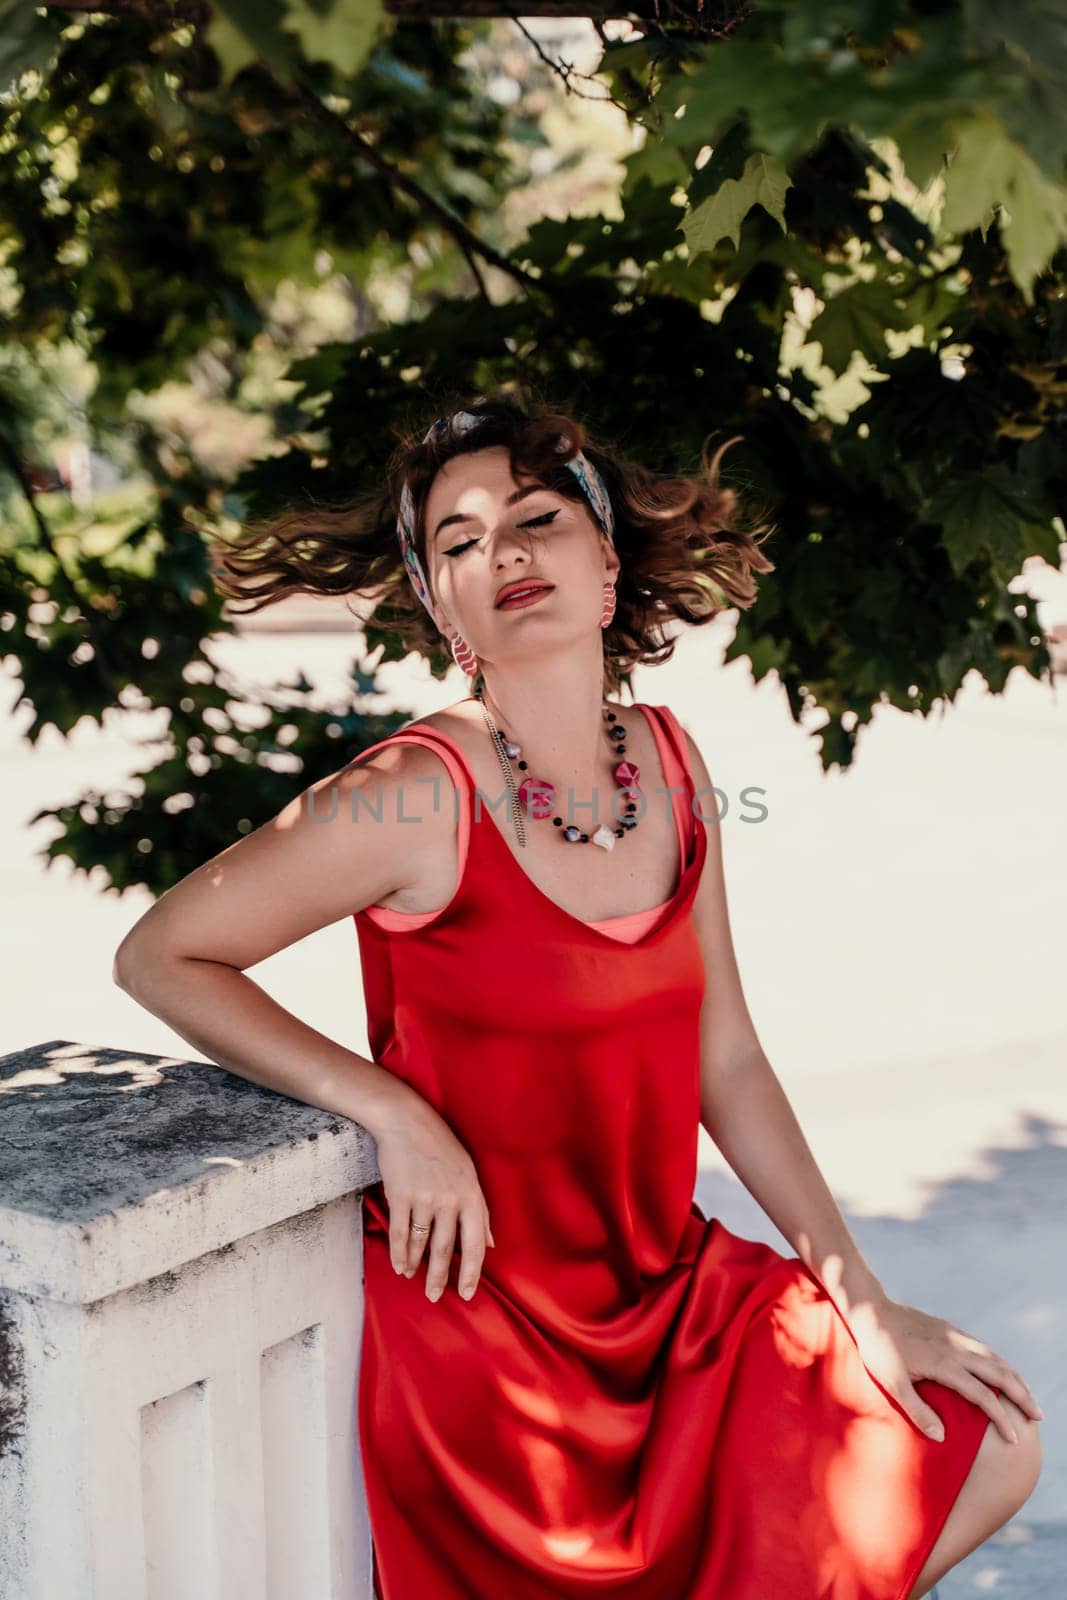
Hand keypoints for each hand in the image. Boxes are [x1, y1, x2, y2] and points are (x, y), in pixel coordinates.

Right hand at [372, 1091, 494, 1303]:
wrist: (408, 1122)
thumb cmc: (442, 1148)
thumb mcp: (469, 1174)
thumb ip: (480, 1212)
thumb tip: (490, 1244)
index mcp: (471, 1195)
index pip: (475, 1244)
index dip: (471, 1272)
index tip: (467, 1293)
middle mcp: (450, 1200)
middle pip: (445, 1250)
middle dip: (440, 1278)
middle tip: (435, 1297)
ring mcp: (424, 1198)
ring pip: (421, 1244)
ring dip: (417, 1265)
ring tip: (414, 1279)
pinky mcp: (401, 1196)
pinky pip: (400, 1233)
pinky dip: (399, 1253)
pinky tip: (400, 1265)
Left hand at [846, 1294, 1043, 1444]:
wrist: (872, 1311)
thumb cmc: (879, 1351)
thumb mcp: (893, 1385)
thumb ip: (917, 1411)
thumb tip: (942, 1437)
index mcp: (944, 1365)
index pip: (982, 1395)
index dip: (1000, 1417)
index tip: (1013, 1437)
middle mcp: (955, 1349)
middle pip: (998, 1373)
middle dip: (1021, 1395)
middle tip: (1038, 1415)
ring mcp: (954, 1337)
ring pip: (994, 1357)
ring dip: (1014, 1377)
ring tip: (1028, 1395)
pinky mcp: (950, 1329)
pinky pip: (982, 1347)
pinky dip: (999, 1361)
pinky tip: (1002, 1370)